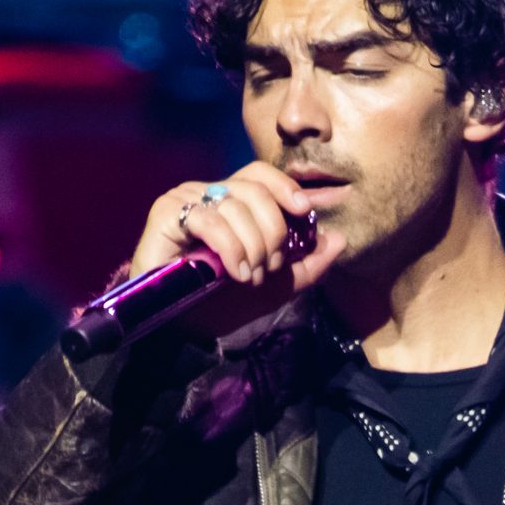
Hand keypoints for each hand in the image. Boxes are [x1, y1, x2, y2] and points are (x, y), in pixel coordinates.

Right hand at [129, 160, 345, 335]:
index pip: (261, 175)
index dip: (285, 187)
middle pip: (254, 189)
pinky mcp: (166, 214)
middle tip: (268, 267)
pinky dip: (230, 247)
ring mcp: (185, 200)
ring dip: (251, 246)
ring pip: (235, 204)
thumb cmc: (219, 304)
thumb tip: (339, 239)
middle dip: (271, 231)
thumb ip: (307, 265)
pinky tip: (233, 272)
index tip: (305, 212)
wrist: (179, 328)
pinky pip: (210, 218)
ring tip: (247, 276)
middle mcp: (207, 194)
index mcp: (230, 203)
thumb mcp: (274, 287)